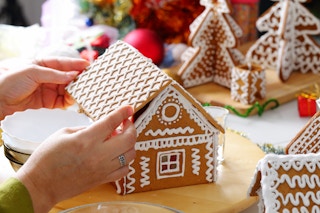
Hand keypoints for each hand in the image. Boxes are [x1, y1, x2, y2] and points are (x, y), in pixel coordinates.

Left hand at [0, 57, 88, 119]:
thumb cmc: (10, 80)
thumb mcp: (32, 72)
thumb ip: (54, 75)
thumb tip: (72, 75)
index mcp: (43, 64)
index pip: (63, 63)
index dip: (76, 64)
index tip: (89, 65)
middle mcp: (47, 76)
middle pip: (68, 77)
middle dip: (78, 79)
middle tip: (89, 82)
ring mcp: (48, 89)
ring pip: (67, 90)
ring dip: (75, 91)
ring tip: (82, 93)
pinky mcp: (47, 102)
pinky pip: (62, 101)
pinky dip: (69, 102)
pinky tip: (73, 101)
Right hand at [15, 105, 136, 212]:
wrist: (40, 186)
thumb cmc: (47, 159)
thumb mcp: (63, 134)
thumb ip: (86, 128)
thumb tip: (103, 126)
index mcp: (86, 140)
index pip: (111, 122)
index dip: (123, 113)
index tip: (129, 108)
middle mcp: (98, 155)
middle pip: (129, 139)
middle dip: (131, 127)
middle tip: (126, 123)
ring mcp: (102, 169)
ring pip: (130, 155)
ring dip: (130, 144)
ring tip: (121, 139)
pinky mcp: (102, 180)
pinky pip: (125, 170)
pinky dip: (126, 160)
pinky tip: (118, 155)